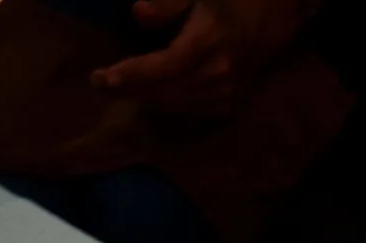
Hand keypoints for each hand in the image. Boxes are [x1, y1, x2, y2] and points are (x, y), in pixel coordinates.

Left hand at [93, 0, 308, 115]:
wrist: (267, 20)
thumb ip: (167, 3)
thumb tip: (137, 13)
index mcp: (210, 40)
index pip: (166, 65)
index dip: (135, 74)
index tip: (105, 76)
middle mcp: (219, 72)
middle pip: (165, 89)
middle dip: (129, 88)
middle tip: (98, 81)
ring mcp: (225, 93)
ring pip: (175, 103)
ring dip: (143, 97)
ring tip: (116, 87)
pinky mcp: (228, 104)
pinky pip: (189, 109)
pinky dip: (165, 103)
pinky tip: (146, 95)